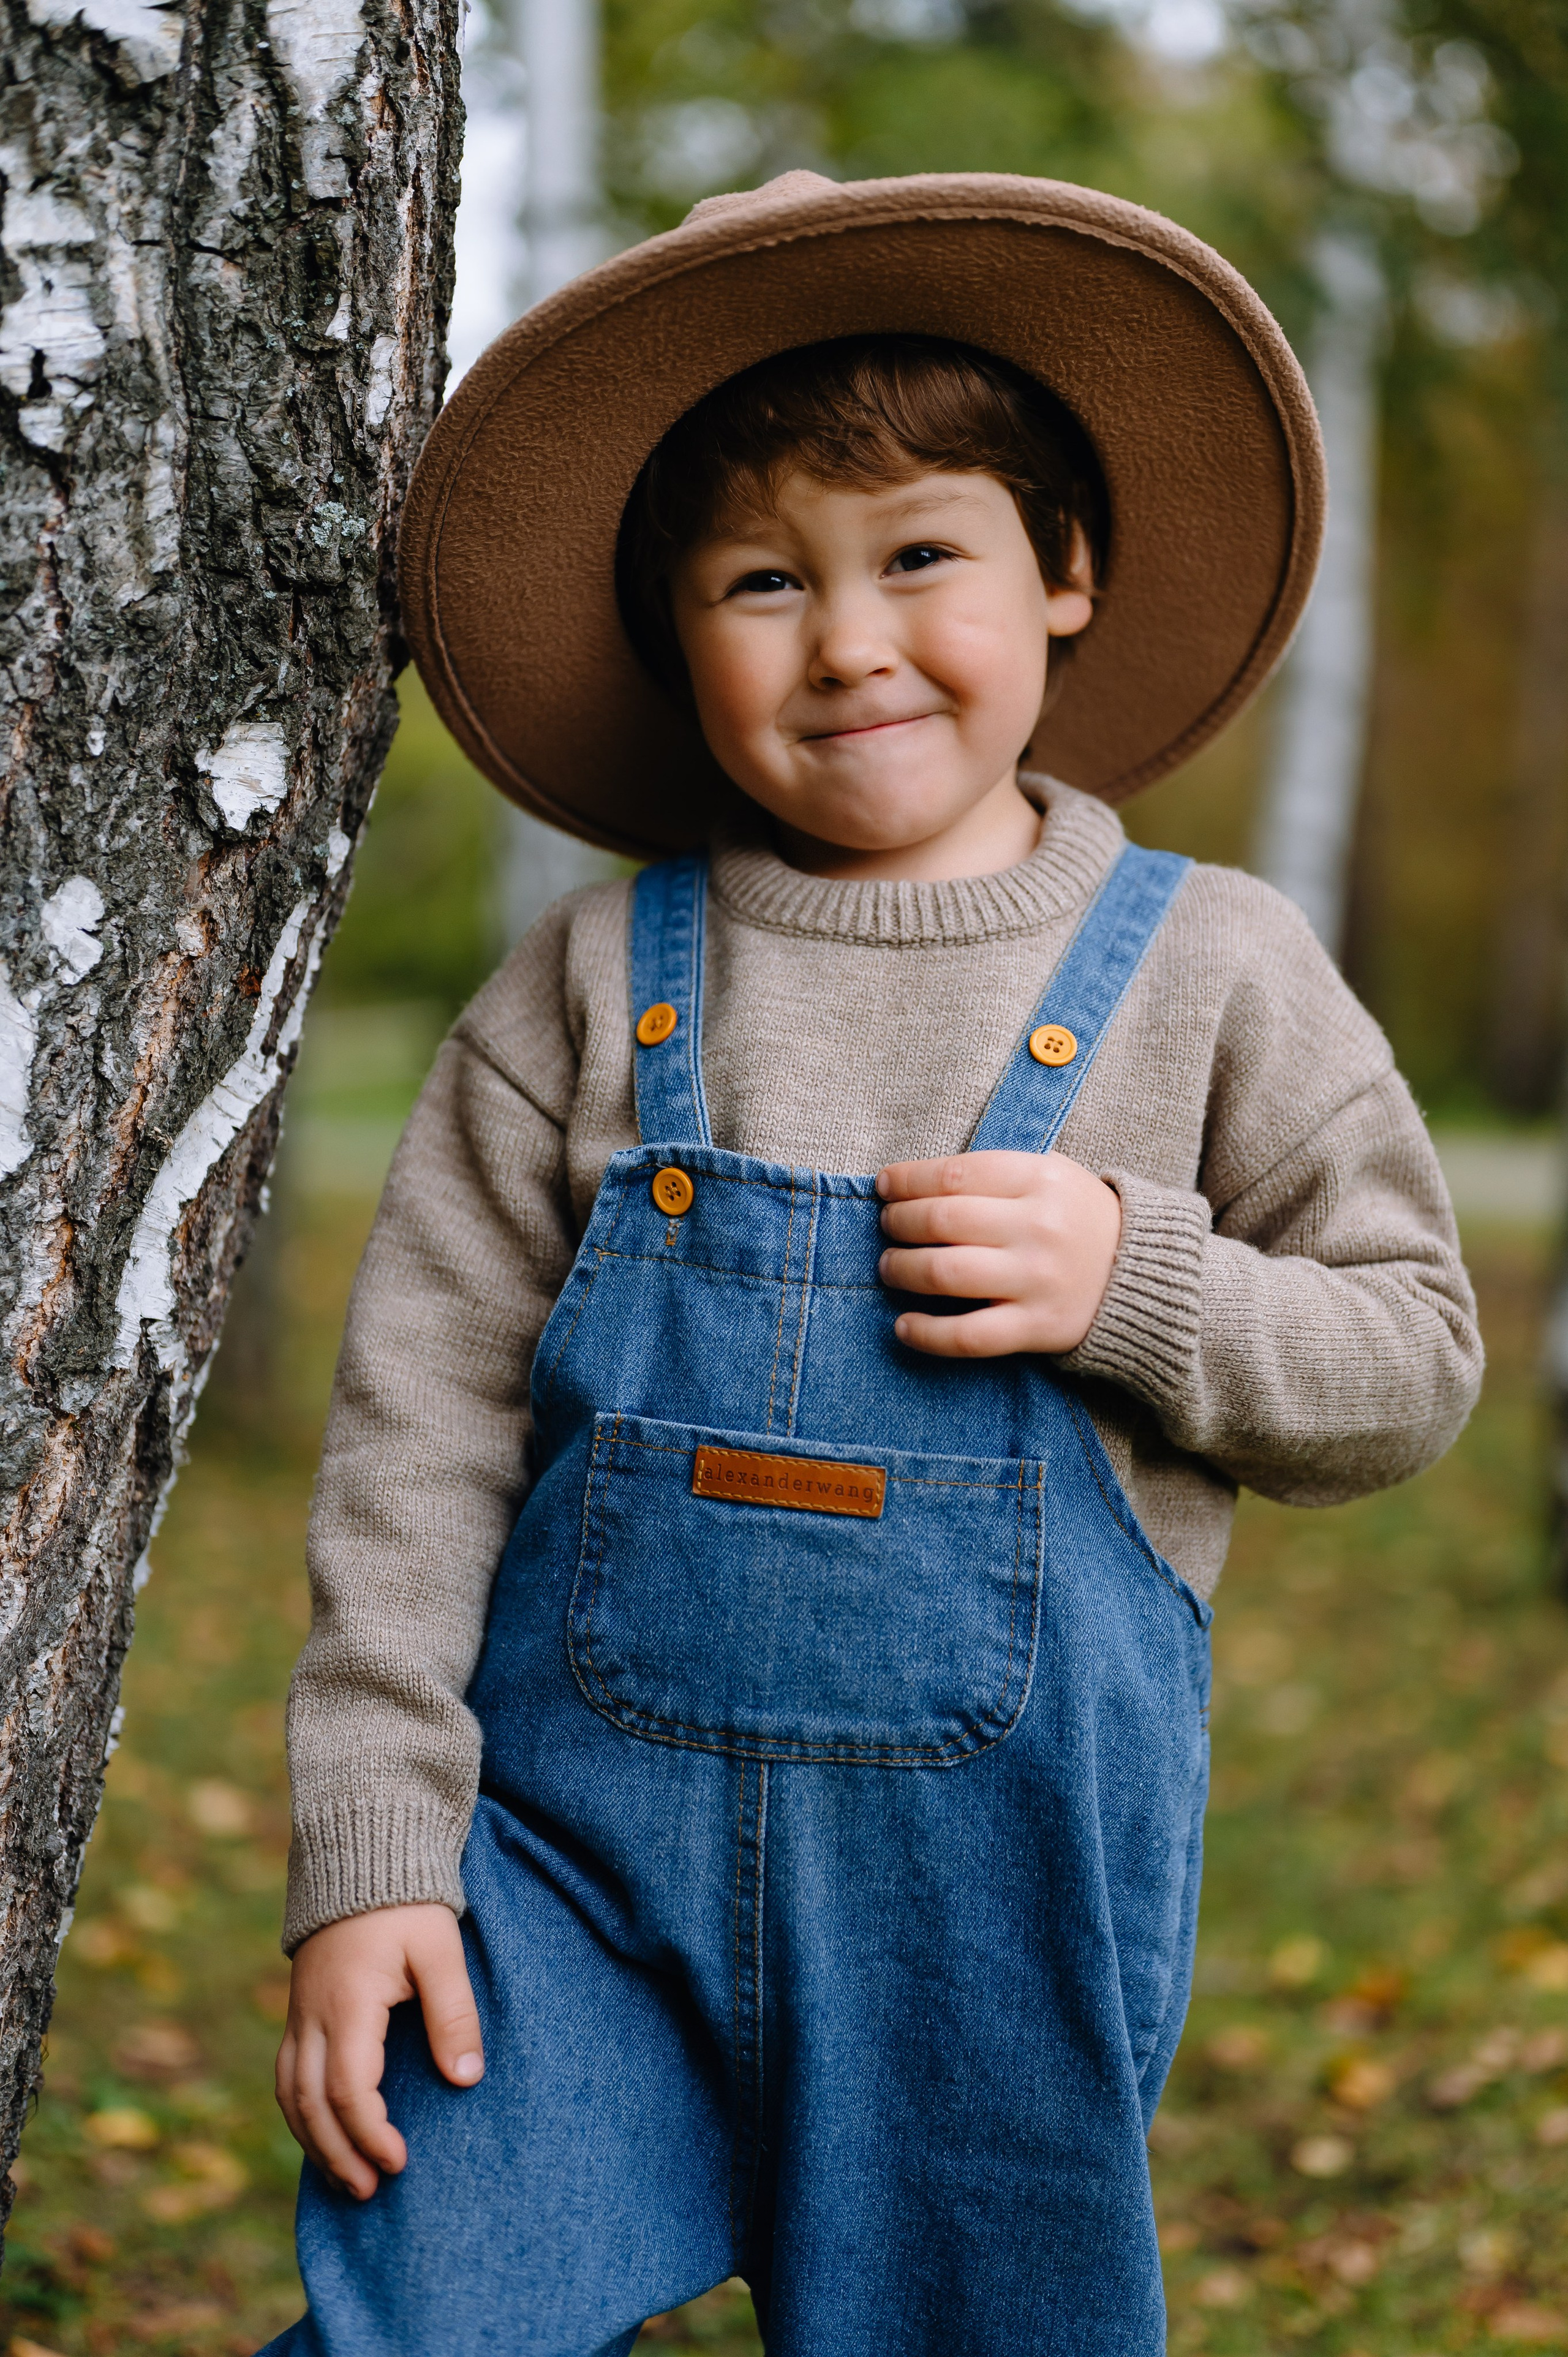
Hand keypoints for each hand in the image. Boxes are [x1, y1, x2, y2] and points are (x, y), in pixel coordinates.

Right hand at [276, 1902, 482, 2199]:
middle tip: (370, 2191)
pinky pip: (286, 2074)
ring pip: (289, 2093)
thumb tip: (466, 2079)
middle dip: (337, 2153)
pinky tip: (321, 2136)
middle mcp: (312, 2015)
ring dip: (313, 2141)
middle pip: (310, 2103)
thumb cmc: (407, 1903)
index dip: (369, 2133)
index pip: (346, 2089)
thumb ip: (453, 2013)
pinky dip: (299, 2113)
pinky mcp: (299, 2011)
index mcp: (348, 2004)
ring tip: (345, 2179)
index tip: (399, 2161)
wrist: (361, 1853)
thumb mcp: (440, 1950)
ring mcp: (299, 2013)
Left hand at [876, 1149, 1121, 1357]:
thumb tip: (915, 1183)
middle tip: (887, 1226)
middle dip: (898, 1222)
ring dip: (901, 1270)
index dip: (908, 1180)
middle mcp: (1037, 1227)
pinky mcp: (1037, 1327)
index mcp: (1040, 1179)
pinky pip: (968, 1335)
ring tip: (889, 1267)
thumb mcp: (1052, 1175)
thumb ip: (994, 1173)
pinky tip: (903, 1327)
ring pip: (945, 1273)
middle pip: (941, 1221)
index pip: (954, 1174)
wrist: (1145, 1274)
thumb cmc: (1079, 1219)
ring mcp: (1036, 1279)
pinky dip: (926, 1333)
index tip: (885, 1185)